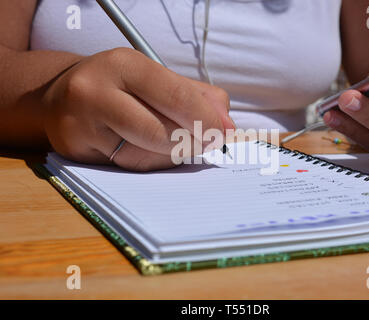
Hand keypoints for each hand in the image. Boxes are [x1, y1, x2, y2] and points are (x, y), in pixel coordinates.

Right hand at [43, 48, 233, 170]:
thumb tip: (227, 125)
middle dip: (193, 142)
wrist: (62, 97)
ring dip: (173, 155)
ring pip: (145, 155)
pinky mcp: (76, 151)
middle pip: (161, 131)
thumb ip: (196, 96)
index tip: (223, 132)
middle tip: (208, 143)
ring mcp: (82, 124)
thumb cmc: (122, 87)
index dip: (205, 119)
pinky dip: (151, 163)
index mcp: (124, 64)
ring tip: (178, 143)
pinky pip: (128, 166)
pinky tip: (152, 150)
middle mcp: (96, 91)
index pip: (176, 95)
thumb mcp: (156, 78)